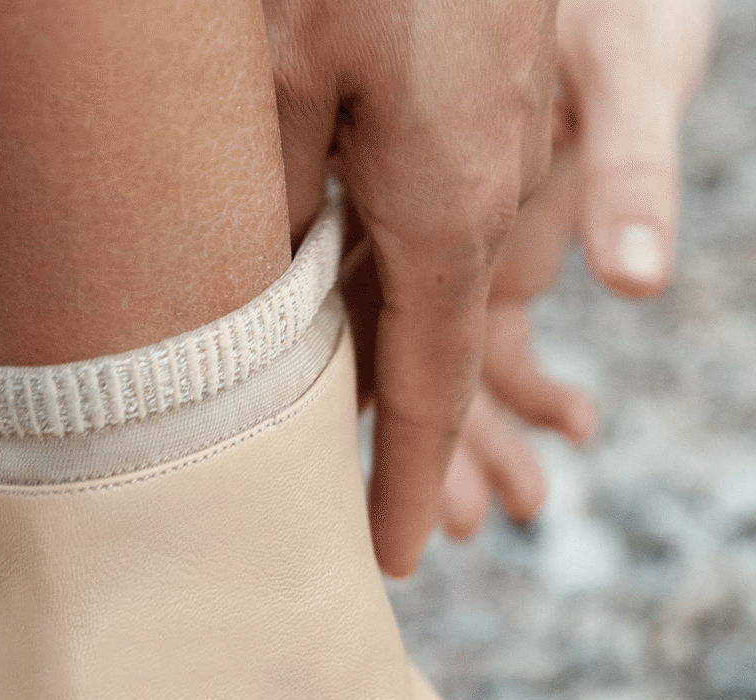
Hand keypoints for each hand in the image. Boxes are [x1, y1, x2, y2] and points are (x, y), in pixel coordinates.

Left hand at [266, 0, 560, 577]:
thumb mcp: (275, 81)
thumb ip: (275, 215)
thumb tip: (261, 312)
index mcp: (450, 207)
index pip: (428, 389)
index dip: (404, 483)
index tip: (394, 562)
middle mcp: (487, 187)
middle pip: (434, 349)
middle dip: (409, 447)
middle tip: (382, 531)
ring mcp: (494, 134)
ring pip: (428, 279)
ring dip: (395, 363)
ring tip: (360, 444)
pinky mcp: (479, 86)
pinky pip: (431, 209)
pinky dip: (395, 271)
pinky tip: (347, 293)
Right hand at [436, 0, 715, 537]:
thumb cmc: (614, 12)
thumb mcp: (629, 72)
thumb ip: (632, 170)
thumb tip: (639, 278)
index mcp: (445, 209)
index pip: (418, 368)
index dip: (409, 465)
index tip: (400, 548)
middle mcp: (436, 225)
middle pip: (414, 374)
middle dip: (445, 464)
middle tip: (467, 532)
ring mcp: (456, 225)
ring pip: (447, 360)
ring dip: (490, 437)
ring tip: (531, 504)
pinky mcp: (489, 220)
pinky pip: (485, 326)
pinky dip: (528, 385)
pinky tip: (578, 428)